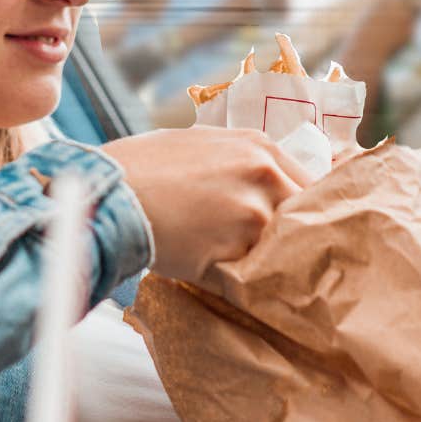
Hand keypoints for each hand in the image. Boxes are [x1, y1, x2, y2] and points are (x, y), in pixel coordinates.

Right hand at [102, 127, 309, 283]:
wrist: (108, 193)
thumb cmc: (140, 167)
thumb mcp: (197, 145)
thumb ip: (237, 162)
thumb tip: (256, 183)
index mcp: (258, 145)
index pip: (312, 182)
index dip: (304, 208)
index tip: (300, 226)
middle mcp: (265, 173)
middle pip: (305, 216)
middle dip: (289, 235)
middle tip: (272, 251)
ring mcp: (254, 212)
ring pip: (280, 247)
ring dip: (264, 258)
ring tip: (236, 262)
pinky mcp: (236, 248)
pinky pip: (252, 271)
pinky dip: (240, 277)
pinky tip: (217, 272)